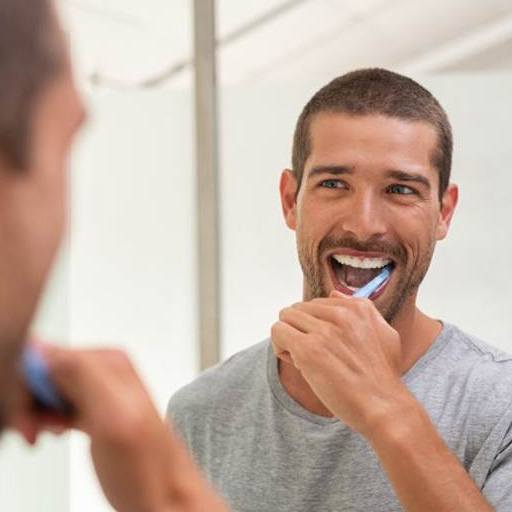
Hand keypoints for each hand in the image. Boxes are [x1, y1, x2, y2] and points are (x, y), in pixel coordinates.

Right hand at [11, 345, 226, 511]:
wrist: (166, 498)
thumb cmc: (149, 469)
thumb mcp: (114, 418)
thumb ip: (82, 377)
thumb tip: (44, 350)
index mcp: (110, 361)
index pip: (46, 355)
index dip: (27, 387)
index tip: (28, 417)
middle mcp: (106, 370)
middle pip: (44, 371)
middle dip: (30, 401)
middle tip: (35, 431)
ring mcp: (100, 390)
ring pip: (46, 388)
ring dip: (35, 412)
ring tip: (44, 434)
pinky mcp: (95, 408)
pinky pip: (57, 402)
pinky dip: (46, 418)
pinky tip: (54, 432)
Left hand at [271, 291, 410, 437]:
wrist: (384, 407)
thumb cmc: (382, 377)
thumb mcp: (384, 334)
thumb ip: (362, 310)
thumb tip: (334, 294)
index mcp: (358, 307)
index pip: (317, 304)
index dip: (315, 326)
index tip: (325, 346)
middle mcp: (341, 314)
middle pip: (298, 309)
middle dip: (300, 331)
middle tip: (313, 355)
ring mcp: (324, 331)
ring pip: (286, 317)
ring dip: (289, 338)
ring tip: (303, 359)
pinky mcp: (309, 349)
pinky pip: (278, 331)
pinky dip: (280, 347)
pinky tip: (296, 363)